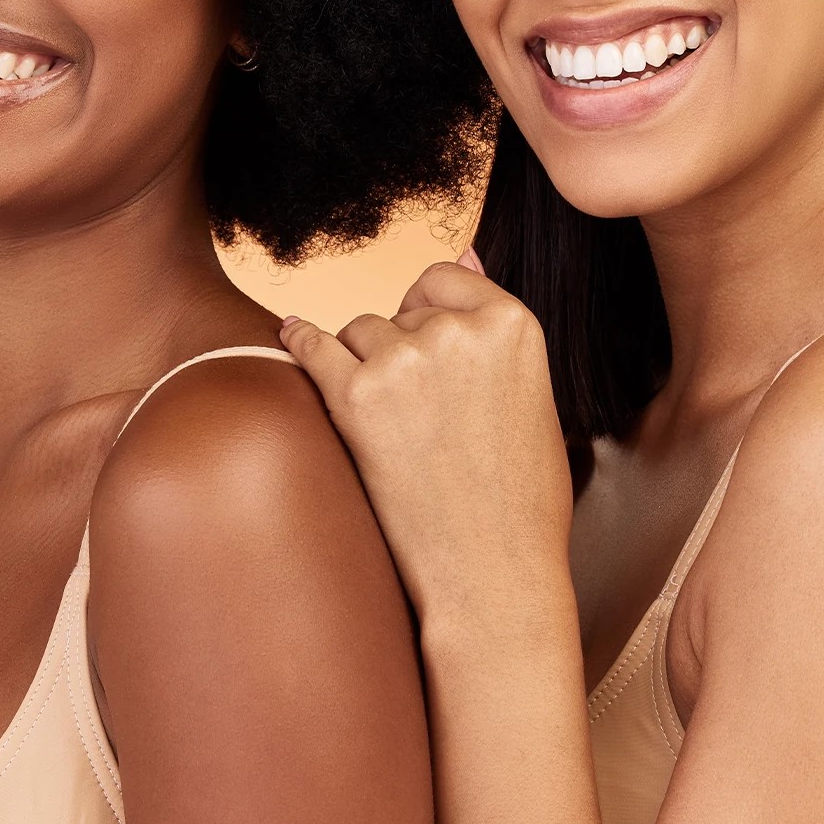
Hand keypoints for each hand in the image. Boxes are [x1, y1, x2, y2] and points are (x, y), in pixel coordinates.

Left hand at [281, 253, 573, 653]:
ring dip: (361, 367)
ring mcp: (404, 360)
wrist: (493, 575)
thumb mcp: (533, 397)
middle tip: (417, 417)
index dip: (429, 316)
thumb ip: (494, 326)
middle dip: (398, 349)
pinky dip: (299, 343)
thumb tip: (464, 249)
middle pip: (397, 311)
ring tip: (394, 431)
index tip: (430, 359)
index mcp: (513, 324)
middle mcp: (458, 331)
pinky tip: (289, 338)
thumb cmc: (519, 498)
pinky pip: (311, 345)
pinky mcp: (355, 396)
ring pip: (357, 332)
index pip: (443, 278)